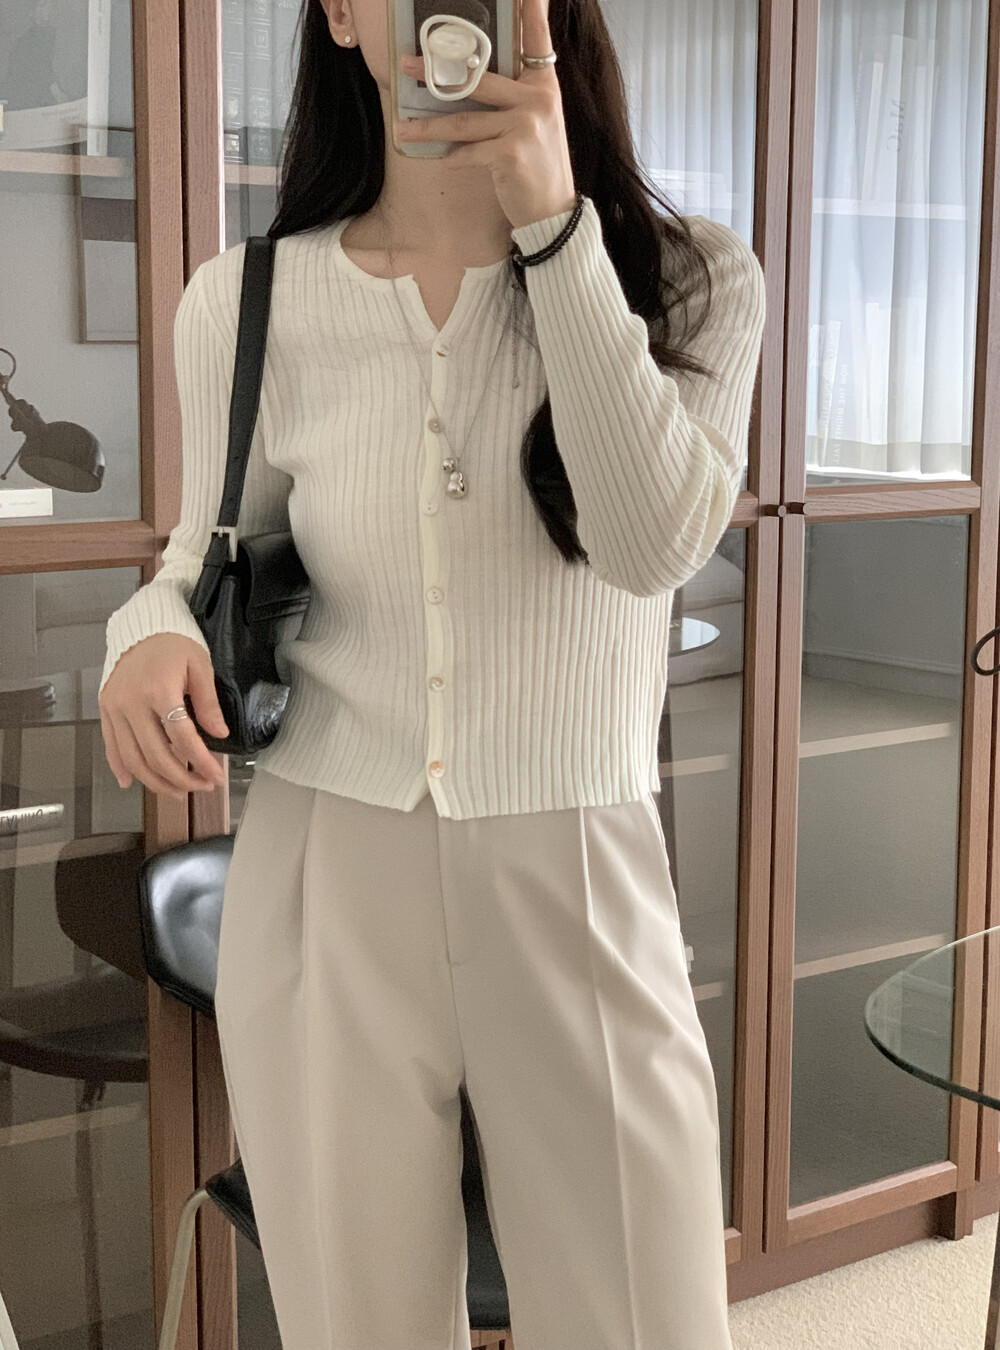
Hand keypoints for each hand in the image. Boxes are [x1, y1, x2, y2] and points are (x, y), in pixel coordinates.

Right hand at [98, 633, 228, 800]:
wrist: (142, 627)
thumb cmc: (173, 644)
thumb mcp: (200, 666)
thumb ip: (208, 703)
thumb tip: (219, 734)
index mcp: (160, 691)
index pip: (184, 739)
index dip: (202, 763)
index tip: (216, 776)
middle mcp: (133, 703)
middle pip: (157, 755)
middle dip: (182, 778)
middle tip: (201, 787)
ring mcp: (115, 708)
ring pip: (133, 758)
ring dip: (155, 781)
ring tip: (177, 791)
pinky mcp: (105, 709)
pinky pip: (111, 746)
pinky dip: (120, 767)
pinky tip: (130, 782)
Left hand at [394, 0, 577, 230]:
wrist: (554, 212)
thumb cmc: (539, 167)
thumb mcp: (536, 123)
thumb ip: (515, 98)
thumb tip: (473, 81)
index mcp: (544, 85)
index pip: (535, 38)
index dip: (532, 10)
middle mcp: (537, 99)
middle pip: (478, 78)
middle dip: (436, 73)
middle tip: (405, 66)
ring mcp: (525, 125)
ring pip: (465, 121)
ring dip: (429, 128)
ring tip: (402, 129)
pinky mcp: (511, 154)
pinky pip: (469, 152)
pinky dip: (454, 158)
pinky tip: (445, 160)